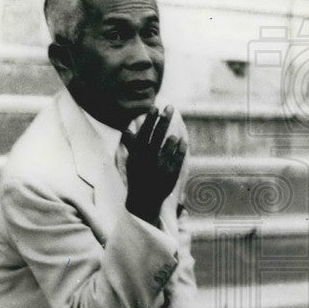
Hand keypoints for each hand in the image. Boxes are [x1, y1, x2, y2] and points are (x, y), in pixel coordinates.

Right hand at [124, 106, 186, 223]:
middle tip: (170, 107)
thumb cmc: (137, 177)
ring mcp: (160, 166)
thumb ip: (131, 146)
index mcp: (137, 155)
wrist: (144, 200)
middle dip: (164, 119)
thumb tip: (126, 130)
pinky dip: (181, 147)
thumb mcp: (132, 162)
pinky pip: (179, 155)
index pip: (144, 133)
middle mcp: (148, 159)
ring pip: (170, 144)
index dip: (150, 120)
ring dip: (172, 137)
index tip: (155, 107)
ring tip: (173, 134)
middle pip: (158, 134)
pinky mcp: (172, 173)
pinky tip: (182, 141)